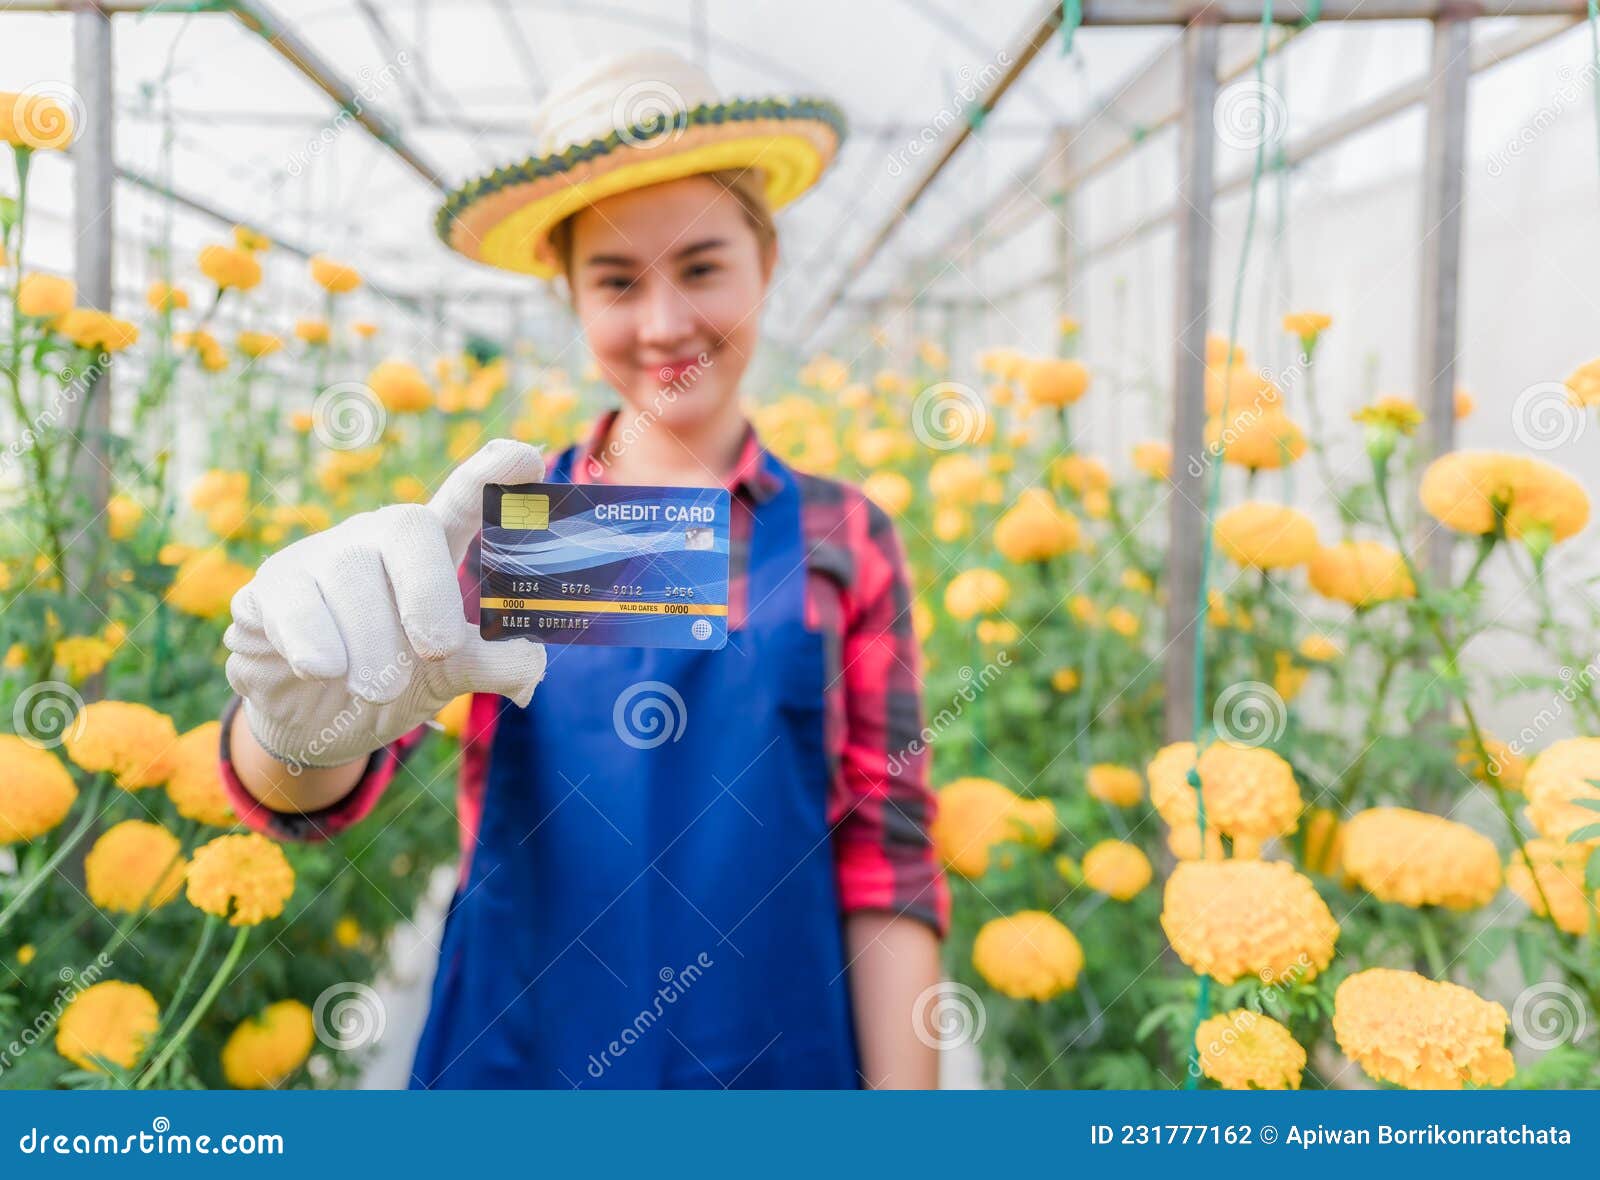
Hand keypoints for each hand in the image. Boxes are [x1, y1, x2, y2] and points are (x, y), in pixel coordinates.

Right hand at [224, 439, 547, 768]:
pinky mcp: (268, 589)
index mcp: (428, 553)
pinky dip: (313, 638)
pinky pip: (291, 599)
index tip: (527, 456)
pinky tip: (323, 669)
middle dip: (429, 590)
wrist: (312, 722)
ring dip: (373, 640)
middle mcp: (375, 541)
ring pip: (349, 572)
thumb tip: (529, 673)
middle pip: (408, 527)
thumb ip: (488, 665)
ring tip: (381, 690)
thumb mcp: (445, 677)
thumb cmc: (391, 681)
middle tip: (439, 651)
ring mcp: (318, 559)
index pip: (462, 500)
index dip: (490, 476)